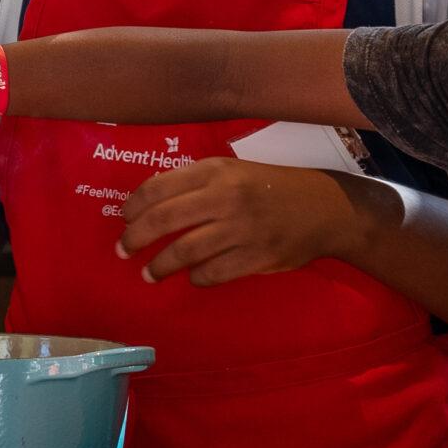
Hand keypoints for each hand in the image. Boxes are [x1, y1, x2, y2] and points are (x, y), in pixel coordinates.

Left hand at [116, 158, 382, 285]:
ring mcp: (240, 229)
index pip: (159, 187)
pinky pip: (212, 273)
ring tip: (149, 273)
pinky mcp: (254, 257)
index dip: (134, 206)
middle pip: (163, 220)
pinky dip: (196, 277)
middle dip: (135, 238)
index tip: (124, 218)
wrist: (323, 207)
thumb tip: (151, 201)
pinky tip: (192, 277)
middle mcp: (224, 197)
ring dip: (160, 265)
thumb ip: (196, 181)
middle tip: (123, 250)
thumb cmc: (272, 186)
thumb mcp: (234, 170)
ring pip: (184, 251)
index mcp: (216, 170)